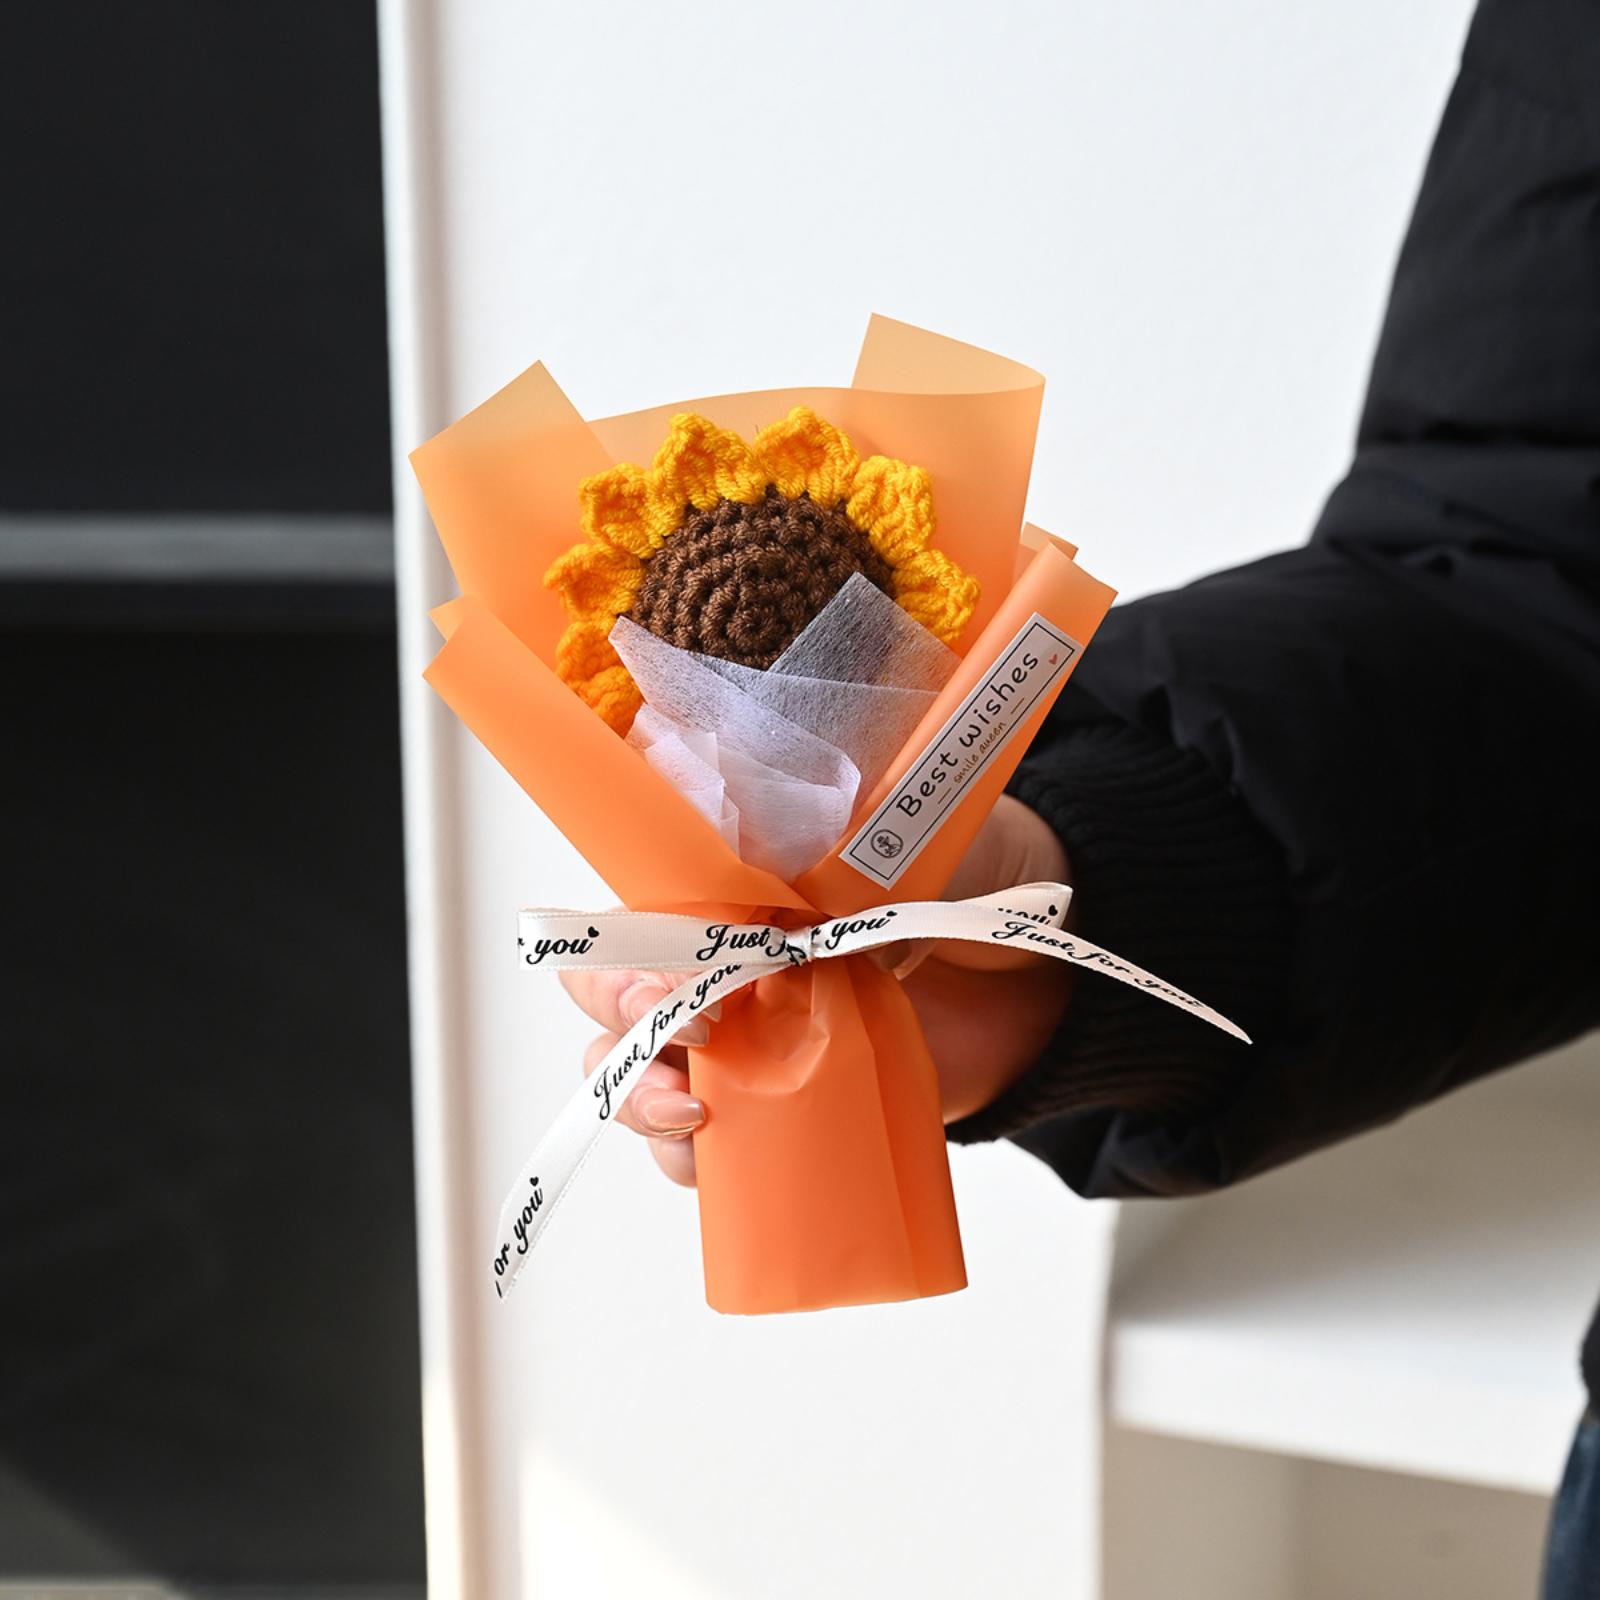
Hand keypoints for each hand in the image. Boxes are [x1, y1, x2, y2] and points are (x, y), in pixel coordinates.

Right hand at [558, 794, 1074, 1185]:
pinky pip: (702, 1143)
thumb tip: (766, 860)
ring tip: (692, 1117)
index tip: (694, 981)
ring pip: (637, 1072)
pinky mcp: (781, 1105)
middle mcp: (722, 960)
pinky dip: (686, 1158)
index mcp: (733, 884)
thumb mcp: (902, 837)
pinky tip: (708, 1159)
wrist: (1044, 967)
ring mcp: (746, 1038)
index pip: (638, 913)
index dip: (636, 952)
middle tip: (691, 1038)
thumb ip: (834, 844)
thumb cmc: (969, 876)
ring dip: (639, 1098)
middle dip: (622, 1024)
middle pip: (611, 996)